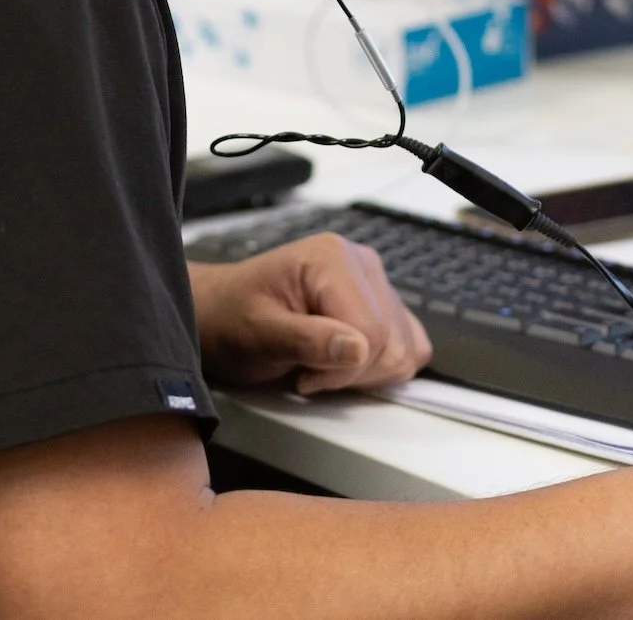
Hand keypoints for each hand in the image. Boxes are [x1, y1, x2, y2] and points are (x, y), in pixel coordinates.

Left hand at [187, 233, 431, 395]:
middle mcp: (361, 263)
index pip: (372, 333)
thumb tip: (358, 348)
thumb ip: (308, 340)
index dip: (341, 371)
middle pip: (392, 344)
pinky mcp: (381, 305)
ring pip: (405, 350)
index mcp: (333, 259)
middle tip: (307, 368)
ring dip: (363, 373)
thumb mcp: (259, 333)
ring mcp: (375, 283)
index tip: (303, 374)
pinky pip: (410, 345)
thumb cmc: (234, 318)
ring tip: (320, 362)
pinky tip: (344, 361)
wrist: (222, 313)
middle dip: (350, 373)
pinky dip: (381, 367)